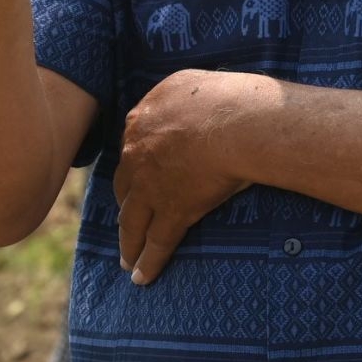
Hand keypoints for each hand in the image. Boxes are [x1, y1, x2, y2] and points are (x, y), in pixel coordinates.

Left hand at [114, 70, 272, 285]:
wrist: (237, 122)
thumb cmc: (224, 96)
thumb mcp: (190, 84)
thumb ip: (178, 97)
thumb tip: (184, 99)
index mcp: (142, 120)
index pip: (133, 148)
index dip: (134, 166)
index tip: (135, 178)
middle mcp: (138, 154)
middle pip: (125, 185)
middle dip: (125, 204)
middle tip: (126, 222)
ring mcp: (152, 186)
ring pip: (132, 220)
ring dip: (128, 242)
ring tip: (126, 259)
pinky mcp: (172, 212)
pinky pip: (157, 243)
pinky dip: (148, 263)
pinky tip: (140, 278)